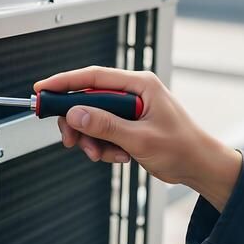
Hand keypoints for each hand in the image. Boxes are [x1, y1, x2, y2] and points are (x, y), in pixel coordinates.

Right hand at [34, 66, 241, 210]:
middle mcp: (133, 93)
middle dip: (78, 122)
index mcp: (139, 84)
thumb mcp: (140, 138)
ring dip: (92, 140)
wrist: (200, 166)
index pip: (94, 77)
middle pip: (88, 99)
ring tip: (103, 154)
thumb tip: (76, 114)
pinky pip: (103, 132)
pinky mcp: (128, 124)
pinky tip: (118, 156)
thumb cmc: (183, 147)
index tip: (43, 89)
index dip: (65, 81)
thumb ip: (106, 125)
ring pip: (93, 119)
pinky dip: (104, 147)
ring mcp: (130, 109)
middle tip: (71, 140)